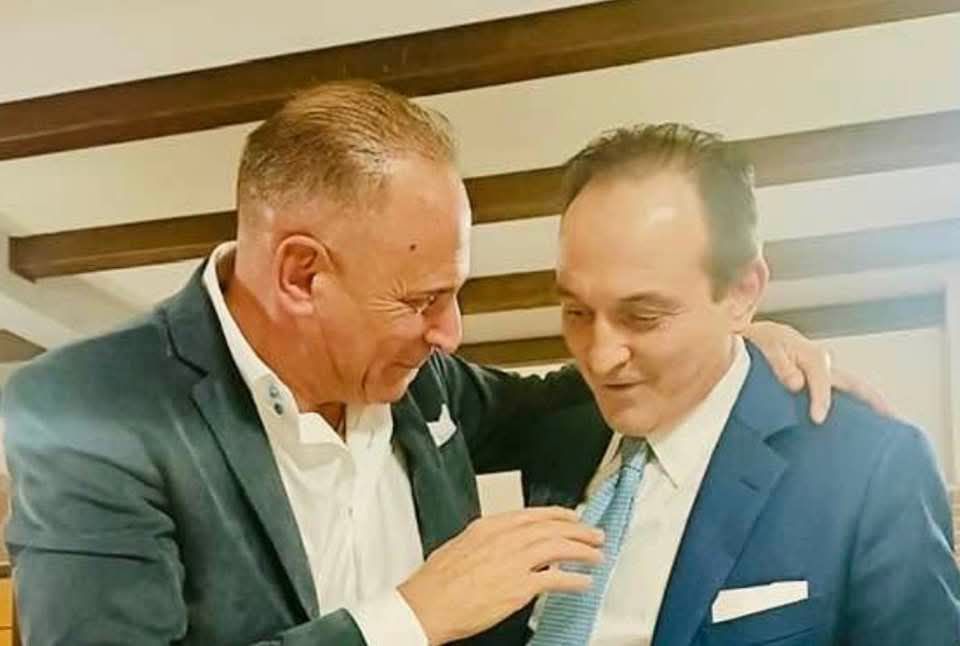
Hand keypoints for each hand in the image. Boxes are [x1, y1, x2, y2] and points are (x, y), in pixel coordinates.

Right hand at [398, 507, 603, 644]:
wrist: (426, 605)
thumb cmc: (435, 583)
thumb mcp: (461, 546)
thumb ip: (488, 543)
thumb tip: (505, 547)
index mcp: (489, 527)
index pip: (532, 515)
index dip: (558, 515)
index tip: (572, 518)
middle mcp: (504, 539)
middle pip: (551, 528)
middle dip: (578, 531)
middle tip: (595, 535)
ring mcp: (513, 562)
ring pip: (558, 548)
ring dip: (582, 551)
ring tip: (596, 556)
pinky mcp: (519, 587)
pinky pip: (555, 580)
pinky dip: (574, 580)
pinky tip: (583, 582)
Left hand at [743, 321, 892, 423]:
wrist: (756, 337)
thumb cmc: (761, 342)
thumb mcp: (765, 346)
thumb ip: (779, 364)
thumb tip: (797, 383)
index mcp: (811, 355)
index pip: (822, 380)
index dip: (822, 400)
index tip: (818, 419)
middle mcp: (824, 364)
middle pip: (854, 384)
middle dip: (874, 401)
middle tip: (892, 420)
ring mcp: (825, 373)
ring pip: (851, 389)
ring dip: (867, 406)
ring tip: (885, 427)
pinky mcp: (819, 381)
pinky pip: (839, 394)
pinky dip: (851, 407)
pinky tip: (856, 425)